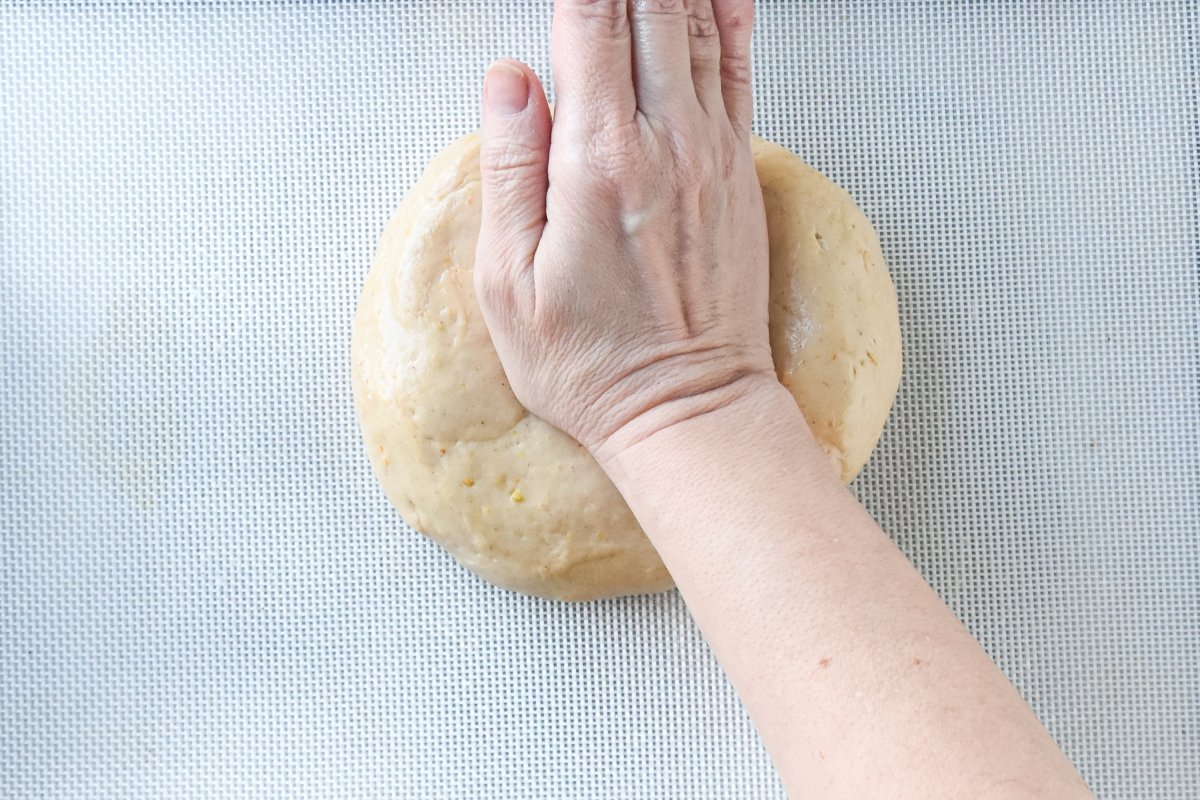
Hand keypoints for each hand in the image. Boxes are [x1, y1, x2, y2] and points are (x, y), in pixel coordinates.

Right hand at [474, 0, 776, 460]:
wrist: (689, 409)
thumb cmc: (592, 362)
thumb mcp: (508, 283)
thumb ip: (508, 167)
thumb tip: (509, 78)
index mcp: (596, 162)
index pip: (588, 23)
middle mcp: (664, 144)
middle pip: (649, 9)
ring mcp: (710, 154)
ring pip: (698, 28)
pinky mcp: (737, 173)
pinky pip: (741, 72)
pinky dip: (730, 20)